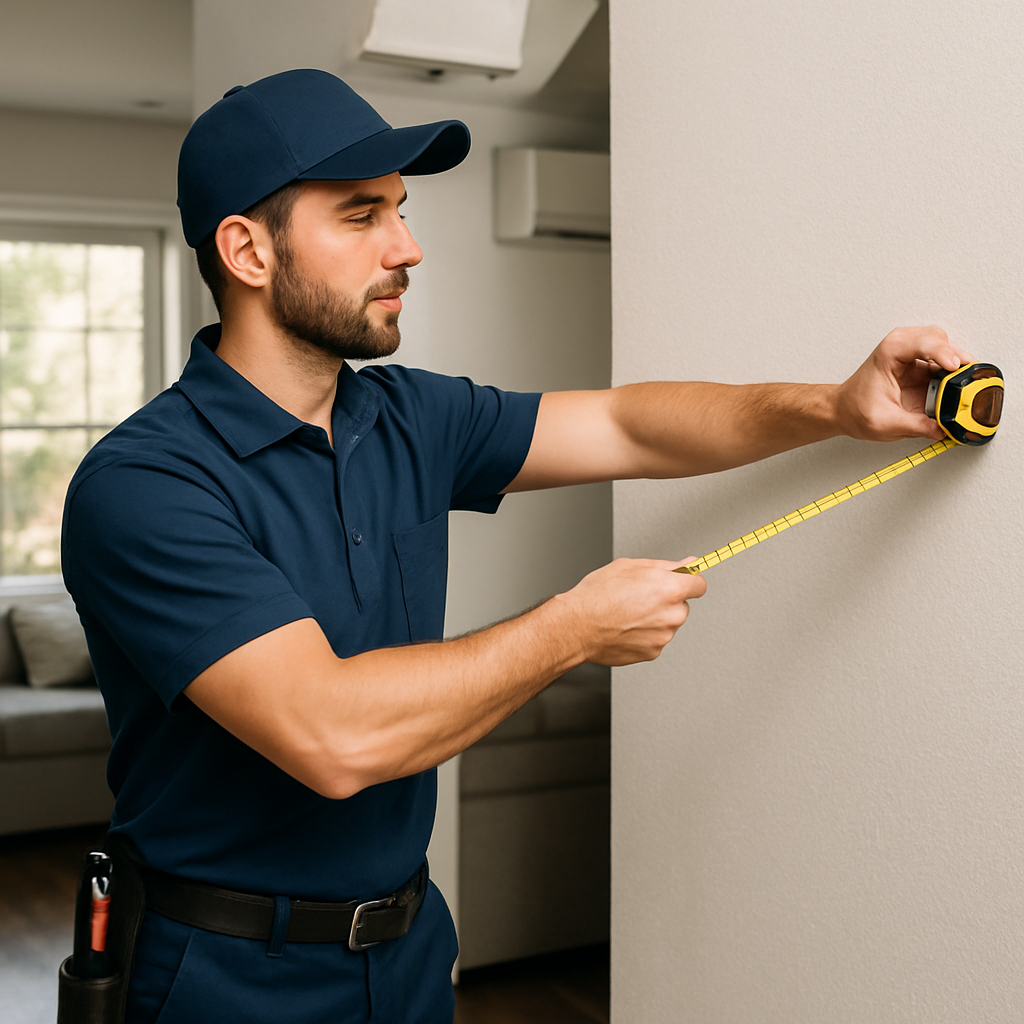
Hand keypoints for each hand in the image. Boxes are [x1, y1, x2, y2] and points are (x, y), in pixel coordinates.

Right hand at [560, 557, 706, 665]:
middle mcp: (672, 615)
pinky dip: (644, 634)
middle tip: (640, 596)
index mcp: (670, 589)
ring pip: (668, 623)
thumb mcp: (631, 566)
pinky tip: (626, 626)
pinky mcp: (653, 652)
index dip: (688, 581)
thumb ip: (666, 566)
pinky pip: (655, 639)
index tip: (682, 582)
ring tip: (628, 612)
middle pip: (682, 605)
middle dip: (666, 600)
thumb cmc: (597, 596)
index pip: (699, 584)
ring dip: (655, 618)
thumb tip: (688, 563)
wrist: (577, 625)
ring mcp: (663, 636)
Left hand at [835, 326, 972, 441]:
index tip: (955, 366)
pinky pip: (942, 361)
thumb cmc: (855, 410)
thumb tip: (945, 428)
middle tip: (967, 375)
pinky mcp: (918, 365)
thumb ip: (918, 427)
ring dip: (956, 362)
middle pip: (939, 339)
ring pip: (944, 346)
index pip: (924, 342)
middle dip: (956, 355)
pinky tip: (956, 383)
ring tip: (964, 380)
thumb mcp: (886, 424)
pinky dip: (952, 371)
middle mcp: (901, 347)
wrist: (843, 411)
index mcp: (890, 353)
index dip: (944, 352)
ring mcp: (910, 354)